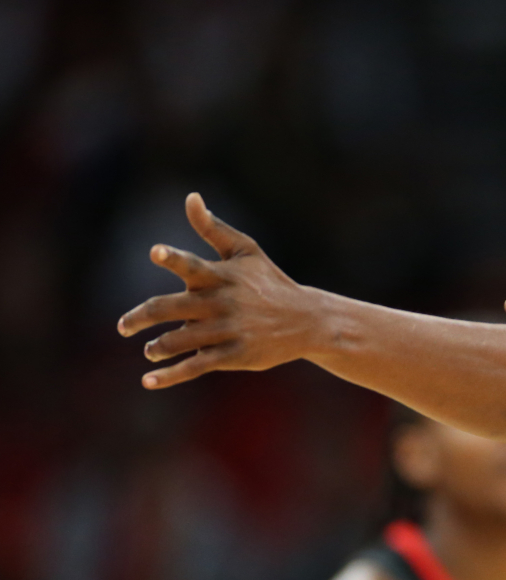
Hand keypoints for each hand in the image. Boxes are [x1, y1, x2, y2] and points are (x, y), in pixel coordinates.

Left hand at [118, 193, 316, 388]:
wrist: (307, 320)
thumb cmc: (269, 282)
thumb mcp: (246, 251)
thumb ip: (213, 228)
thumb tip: (190, 197)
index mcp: (221, 276)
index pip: (193, 264)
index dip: (174, 258)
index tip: (156, 251)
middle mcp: (222, 303)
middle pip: (171, 308)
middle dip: (141, 317)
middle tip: (124, 326)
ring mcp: (228, 331)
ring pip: (179, 341)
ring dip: (157, 347)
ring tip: (151, 350)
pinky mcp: (235, 355)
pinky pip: (195, 366)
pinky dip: (170, 375)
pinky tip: (148, 381)